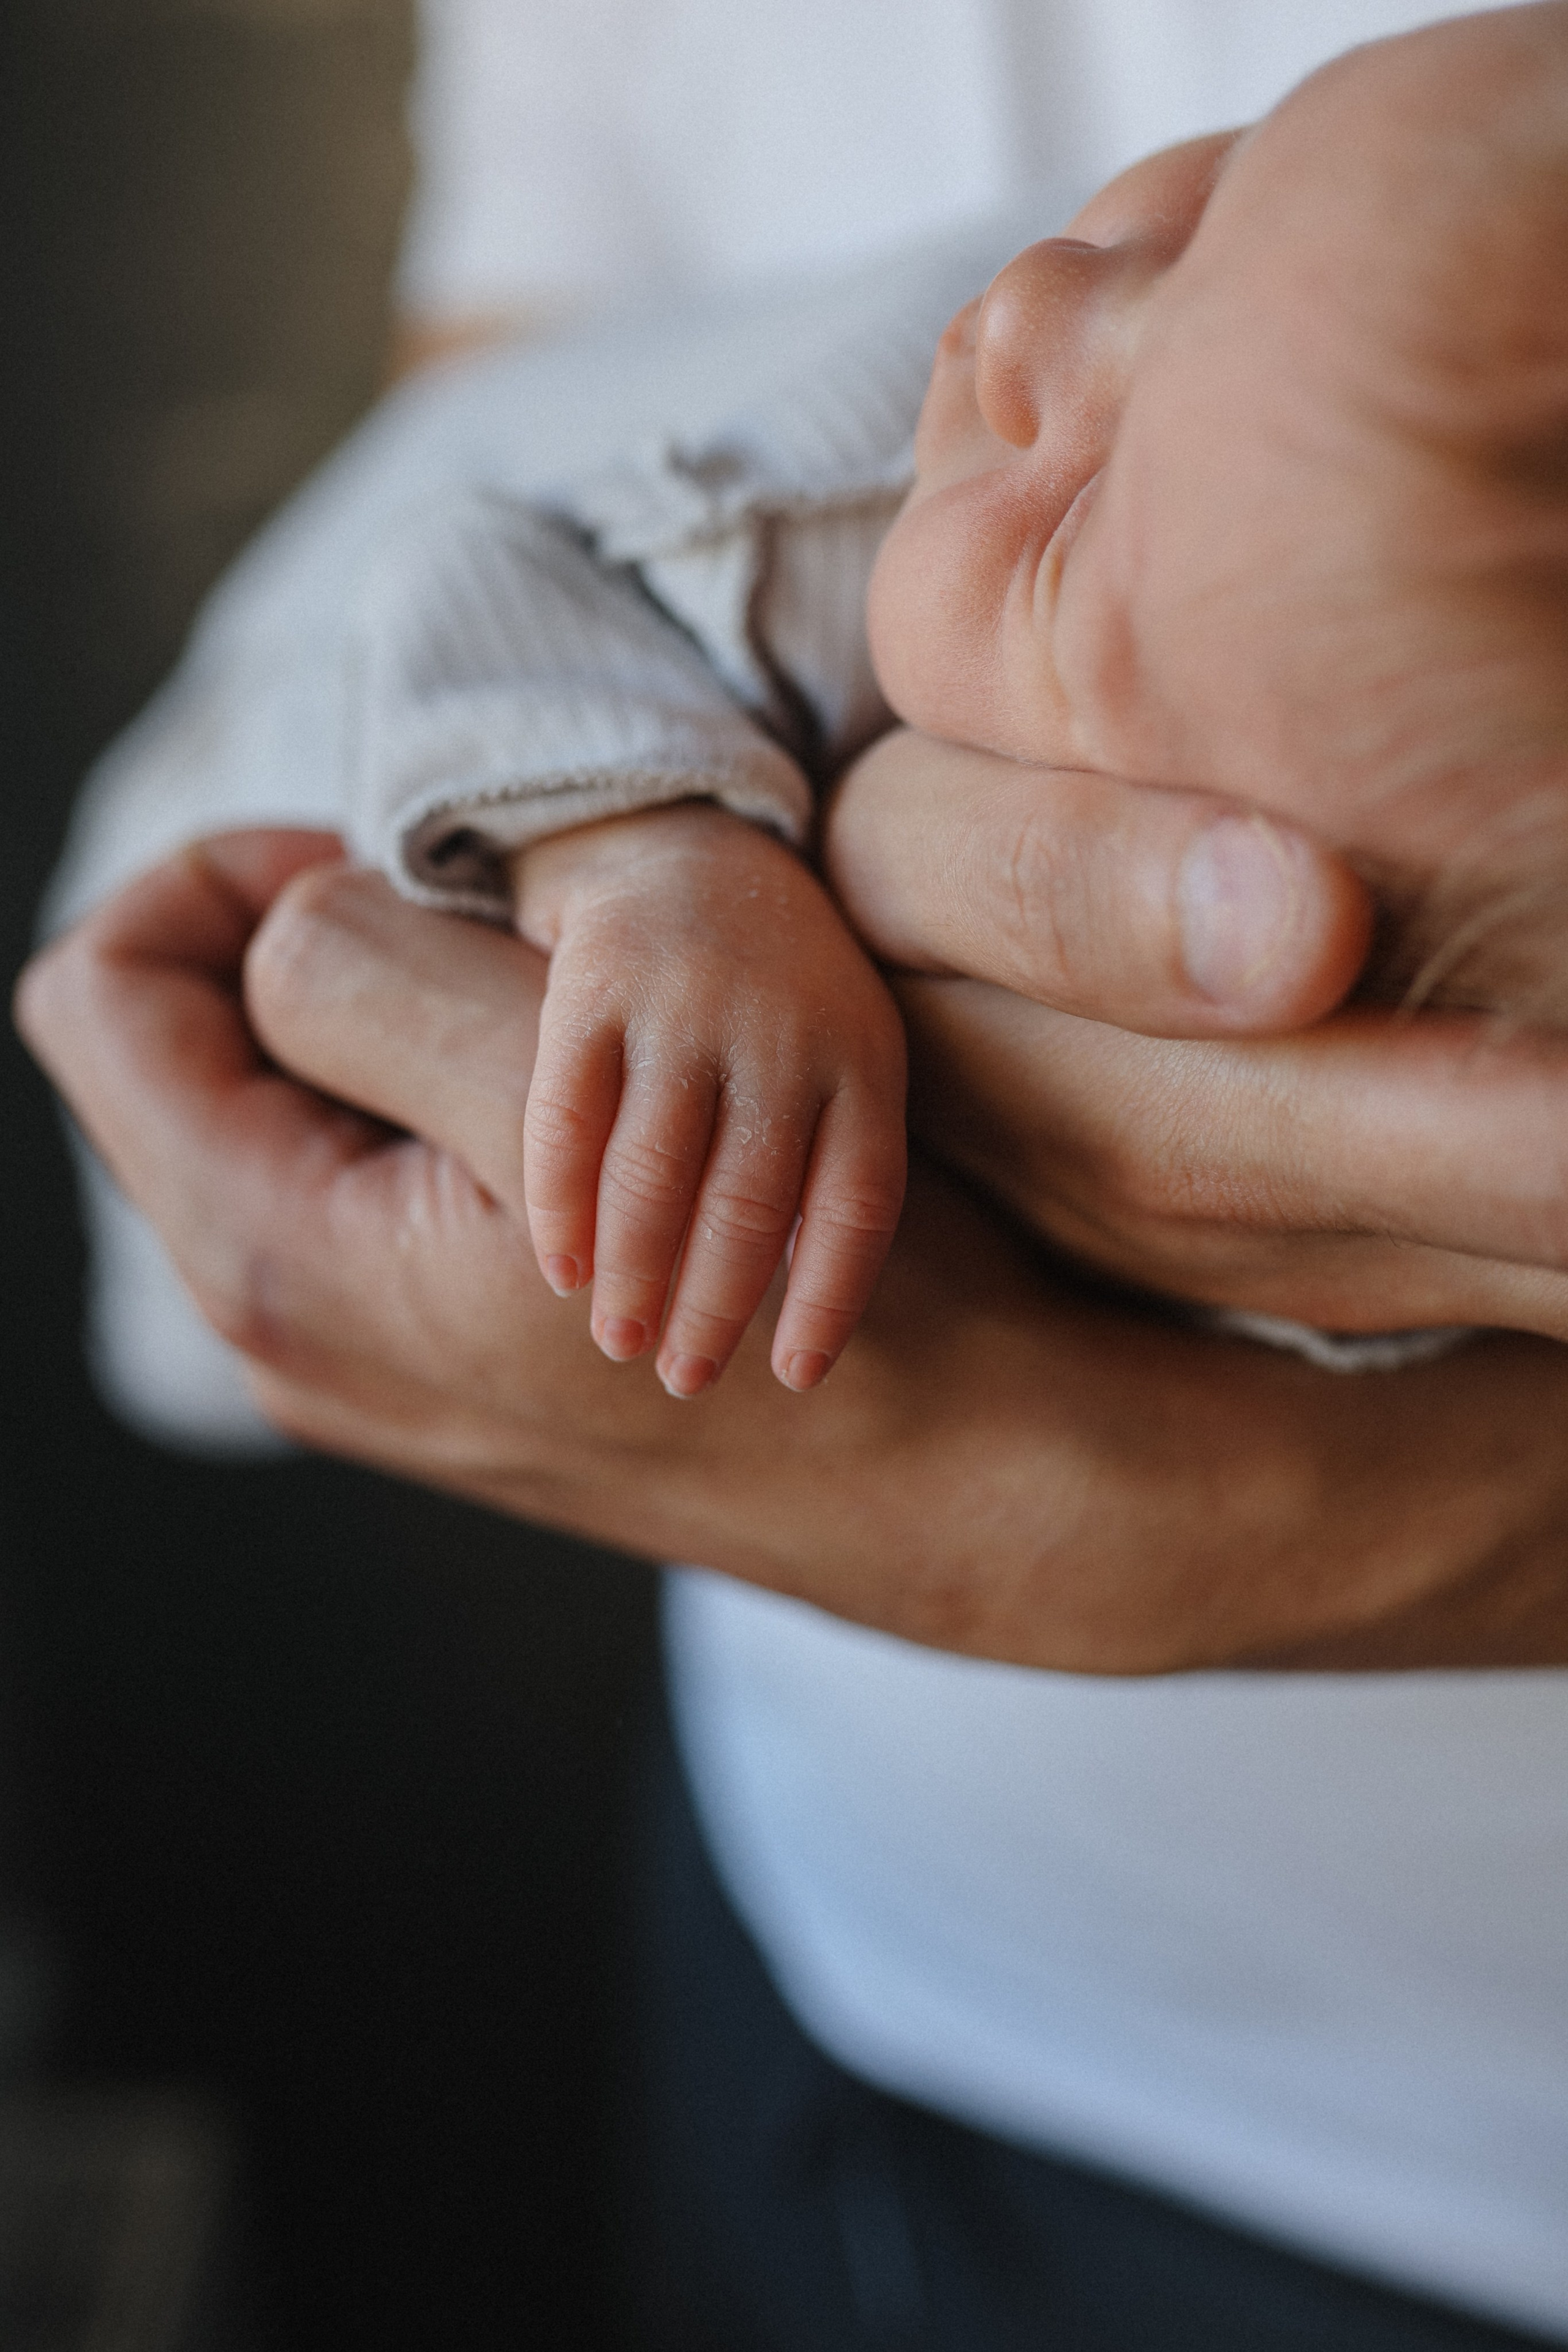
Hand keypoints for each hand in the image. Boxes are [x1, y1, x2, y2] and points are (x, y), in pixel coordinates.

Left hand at [17, 830, 1567, 1673]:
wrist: (982, 1480)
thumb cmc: (797, 1292)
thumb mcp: (551, 1096)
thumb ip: (360, 981)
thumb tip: (269, 923)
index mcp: (273, 1252)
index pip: (100, 996)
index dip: (207, 874)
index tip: (372, 857)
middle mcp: (294, 1325)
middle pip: (195, 1051)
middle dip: (321, 942)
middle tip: (496, 914)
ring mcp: (382, 1360)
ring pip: (313, 1109)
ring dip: (417, 1020)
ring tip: (577, 1014)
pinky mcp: (471, 1366)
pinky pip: (400, 1186)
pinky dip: (470, 1106)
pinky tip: (607, 1110)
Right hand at [511, 802, 905, 1397]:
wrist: (695, 849)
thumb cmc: (781, 994)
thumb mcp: (846, 1055)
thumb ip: (836, 1160)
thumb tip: (804, 1316)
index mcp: (862, 1060)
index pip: (858, 1202)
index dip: (828, 1297)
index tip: (794, 1377)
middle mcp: (782, 1033)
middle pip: (749, 1202)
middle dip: (713, 1306)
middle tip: (684, 1377)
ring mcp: (686, 1005)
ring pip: (655, 1171)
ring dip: (635, 1273)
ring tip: (619, 1343)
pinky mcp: (595, 983)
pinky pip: (570, 1115)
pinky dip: (561, 1199)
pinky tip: (562, 1267)